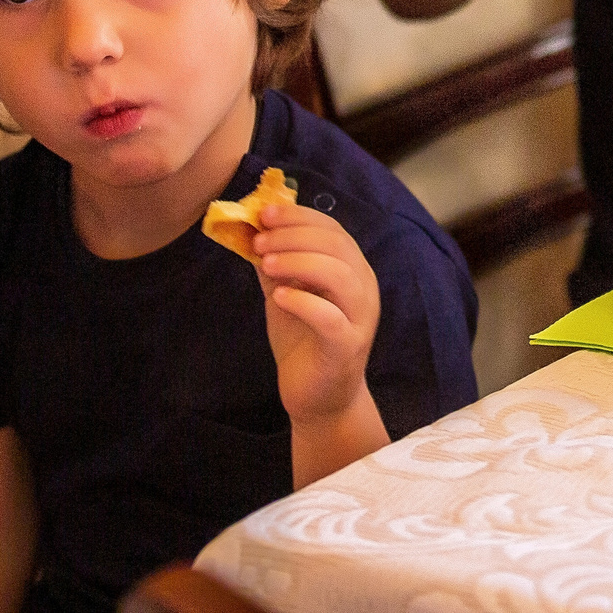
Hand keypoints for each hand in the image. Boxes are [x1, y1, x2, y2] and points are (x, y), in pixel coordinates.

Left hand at [255, 203, 379, 429]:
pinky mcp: (347, 347)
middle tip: (259, 239)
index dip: (298, 216)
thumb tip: (248, 228)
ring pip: (340, 275)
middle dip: (294, 235)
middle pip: (337, 246)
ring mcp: (359, 317)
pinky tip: (278, 297)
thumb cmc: (303, 341)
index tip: (263, 213)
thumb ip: (274, 263)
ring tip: (265, 263)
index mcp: (351, 269)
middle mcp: (363, 288)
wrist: (318, 398)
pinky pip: (331, 318)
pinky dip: (304, 301)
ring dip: (299, 261)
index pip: (332, 229)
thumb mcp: (284, 293)